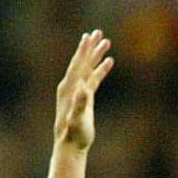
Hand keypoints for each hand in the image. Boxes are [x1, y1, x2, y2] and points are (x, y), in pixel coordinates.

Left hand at [52, 30, 112, 153]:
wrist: (70, 145)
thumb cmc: (74, 135)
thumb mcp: (77, 120)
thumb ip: (79, 105)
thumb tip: (83, 90)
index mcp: (69, 89)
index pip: (78, 65)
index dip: (85, 51)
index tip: (90, 37)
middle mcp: (71, 86)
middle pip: (81, 62)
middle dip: (90, 47)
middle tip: (98, 32)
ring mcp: (76, 91)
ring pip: (87, 68)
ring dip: (96, 55)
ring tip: (106, 42)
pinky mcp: (83, 96)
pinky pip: (92, 78)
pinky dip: (100, 69)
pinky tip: (108, 62)